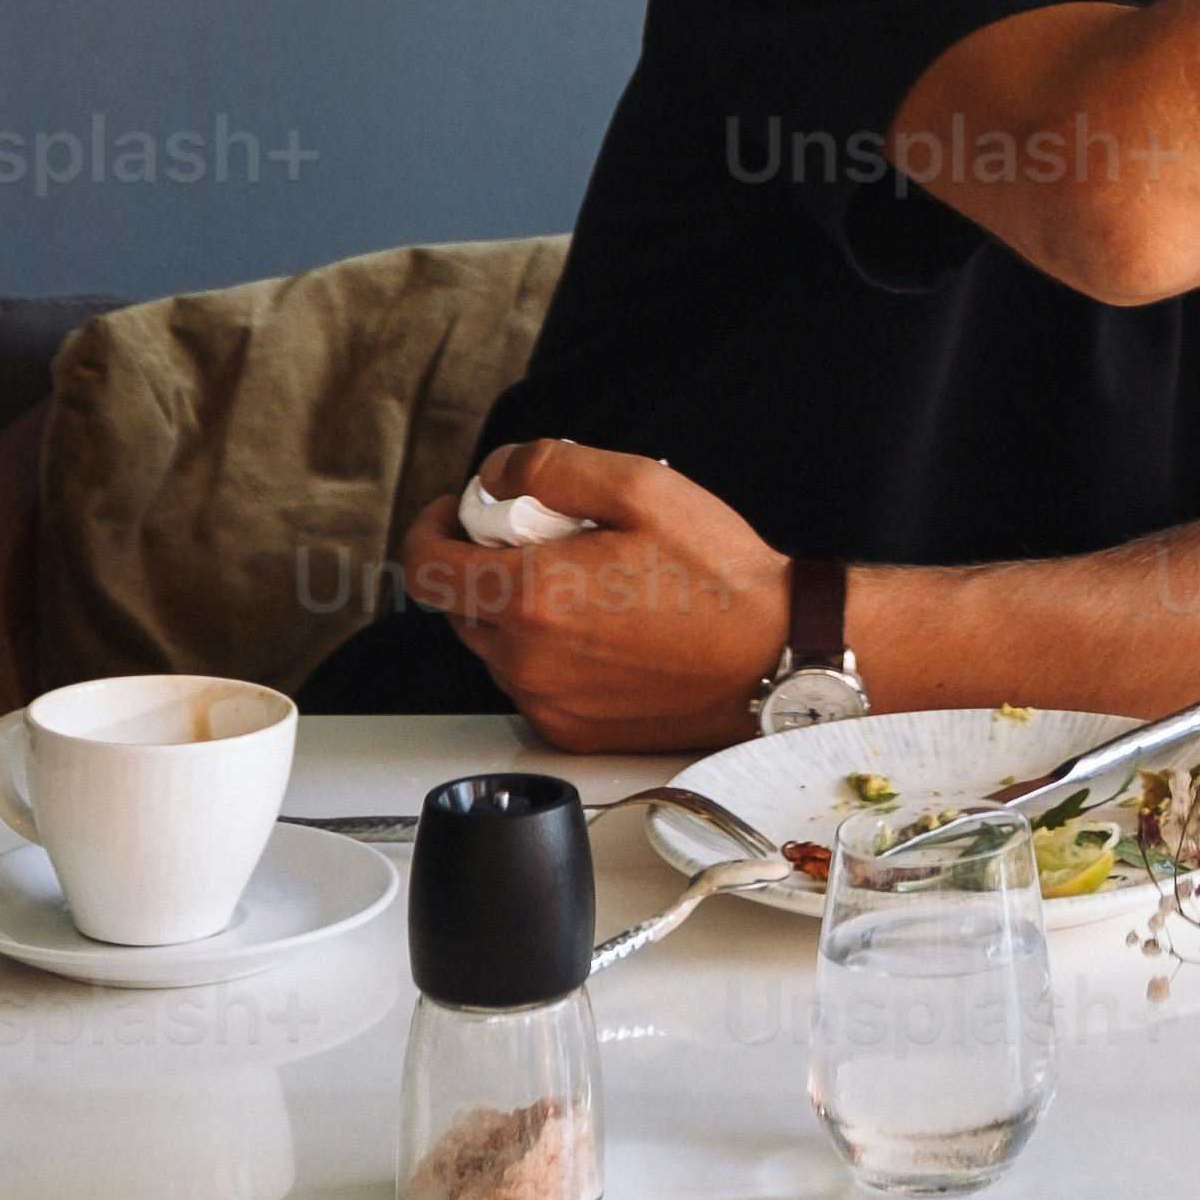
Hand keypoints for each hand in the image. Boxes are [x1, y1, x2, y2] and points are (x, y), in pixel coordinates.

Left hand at [392, 437, 790, 750]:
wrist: (772, 654)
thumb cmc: (717, 575)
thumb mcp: (640, 485)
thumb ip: (551, 467)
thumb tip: (495, 472)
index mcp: (533, 596)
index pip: (427, 568)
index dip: (433, 528)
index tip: (460, 511)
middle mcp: (528, 660)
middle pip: (461, 605)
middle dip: (488, 561)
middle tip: (554, 537)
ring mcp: (548, 702)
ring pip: (496, 645)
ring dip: (519, 608)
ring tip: (594, 582)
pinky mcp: (572, 732)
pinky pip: (532, 682)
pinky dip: (549, 651)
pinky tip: (607, 627)